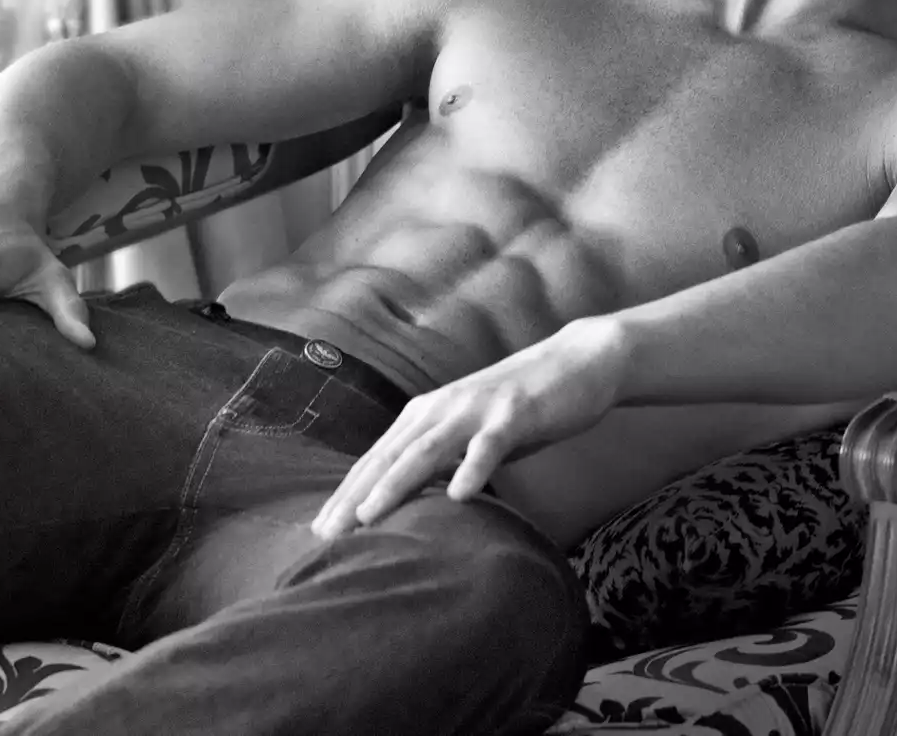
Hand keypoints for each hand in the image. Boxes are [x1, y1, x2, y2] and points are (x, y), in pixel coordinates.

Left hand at [311, 318, 627, 538]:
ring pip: (428, 450)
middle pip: (389, 456)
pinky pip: (490, 445)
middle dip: (354, 496)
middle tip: (325, 535)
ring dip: (396, 483)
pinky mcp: (515, 413)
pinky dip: (473, 469)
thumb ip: (443, 462)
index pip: (377, 460)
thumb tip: (414, 504)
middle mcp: (441, 408)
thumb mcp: (472, 435)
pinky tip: (460, 496)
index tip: (318, 532)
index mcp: (426, 415)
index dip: (346, 494)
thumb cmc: (521, 407)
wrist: (577, 362)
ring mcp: (476, 409)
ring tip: (369, 517)